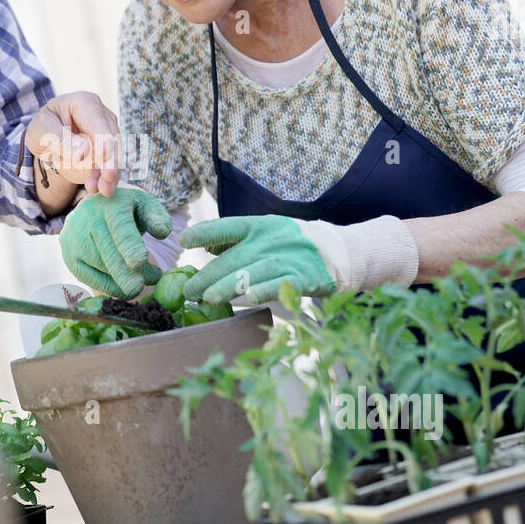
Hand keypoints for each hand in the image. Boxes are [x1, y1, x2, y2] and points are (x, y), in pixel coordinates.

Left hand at [25, 91, 120, 196]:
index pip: (97, 121)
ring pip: (115, 156)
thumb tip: (84, 151)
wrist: (48, 140)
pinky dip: (105, 180)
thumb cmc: (44, 127)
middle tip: (108, 177)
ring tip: (102, 189)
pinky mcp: (109, 155)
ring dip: (110, 174)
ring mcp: (108, 136)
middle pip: (112, 139)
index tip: (104, 155)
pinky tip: (98, 189)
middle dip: (111, 160)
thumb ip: (61, 139)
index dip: (102, 138)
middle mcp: (102, 116)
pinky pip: (111, 168)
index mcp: (85, 103)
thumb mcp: (42, 130)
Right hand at [59, 187, 171, 297]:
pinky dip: (107, 287)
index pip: (120, 227)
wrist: (94, 208)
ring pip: (99, 267)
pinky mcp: (70, 257)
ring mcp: (75, 239)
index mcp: (111, 205)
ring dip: (120, 281)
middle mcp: (88, 220)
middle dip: (124, 273)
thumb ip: (157, 217)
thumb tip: (162, 232)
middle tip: (140, 288)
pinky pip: (89, 277)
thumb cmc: (126, 210)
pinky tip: (123, 290)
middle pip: (107, 251)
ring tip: (140, 285)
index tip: (139, 262)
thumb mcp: (144, 205)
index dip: (129, 246)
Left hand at [179, 215, 334, 303]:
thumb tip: (206, 248)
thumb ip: (238, 240)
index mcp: (261, 225)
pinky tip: (247, 298)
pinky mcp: (304, 278)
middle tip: (188, 290)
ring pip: (253, 272)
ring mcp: (289, 259)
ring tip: (208, 298)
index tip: (183, 240)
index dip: (205, 233)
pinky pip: (281, 285)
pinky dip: (264, 290)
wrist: (341, 252)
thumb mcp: (268, 234)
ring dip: (228, 286)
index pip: (228, 226)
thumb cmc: (294, 245)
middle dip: (209, 275)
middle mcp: (273, 240)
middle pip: (235, 257)